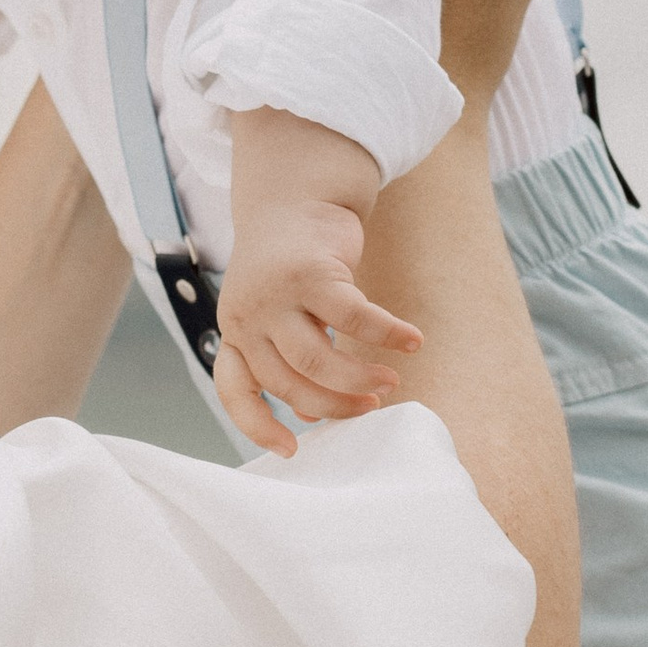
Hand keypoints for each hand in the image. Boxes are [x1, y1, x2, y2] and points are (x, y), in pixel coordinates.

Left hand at [215, 157, 421, 458]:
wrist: (294, 196)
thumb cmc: (291, 266)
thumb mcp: (280, 316)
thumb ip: (290, 359)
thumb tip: (311, 412)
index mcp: (236, 331)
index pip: (235, 389)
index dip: (258, 424)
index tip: (291, 450)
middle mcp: (247, 316)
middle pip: (288, 382)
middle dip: (334, 403)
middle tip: (371, 407)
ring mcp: (276, 295)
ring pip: (318, 359)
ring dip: (359, 378)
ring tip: (390, 382)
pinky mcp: (312, 273)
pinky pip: (354, 317)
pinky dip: (387, 334)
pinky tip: (412, 342)